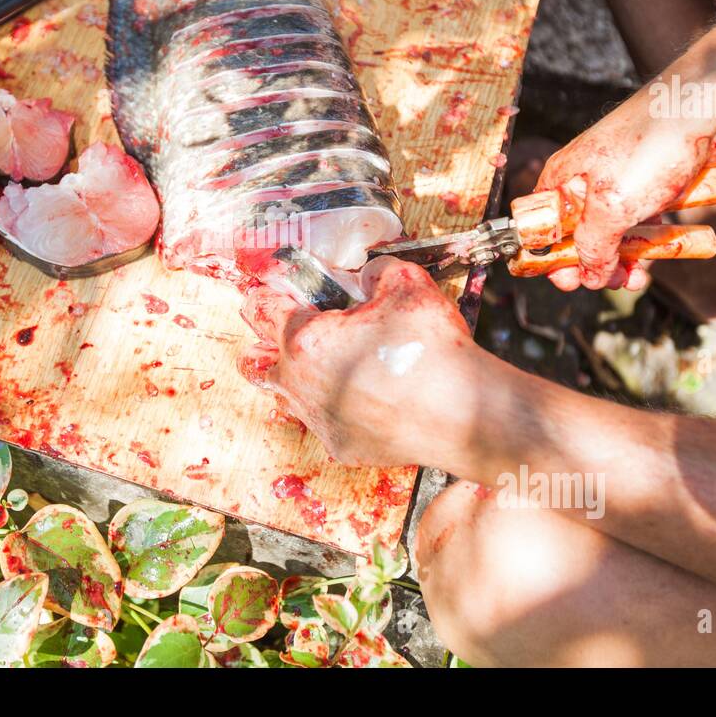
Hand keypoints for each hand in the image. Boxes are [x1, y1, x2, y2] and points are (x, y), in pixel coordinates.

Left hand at [238, 257, 480, 469]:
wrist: (461, 414)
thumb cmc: (429, 348)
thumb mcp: (406, 283)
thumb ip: (377, 270)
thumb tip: (368, 275)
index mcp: (305, 340)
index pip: (261, 311)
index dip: (263, 295)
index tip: (270, 291)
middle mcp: (300, 384)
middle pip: (254, 364)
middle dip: (262, 346)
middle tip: (285, 334)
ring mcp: (319, 420)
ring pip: (286, 399)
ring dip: (297, 380)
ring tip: (325, 366)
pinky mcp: (341, 446)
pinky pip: (325, 423)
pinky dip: (336, 408)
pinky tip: (363, 397)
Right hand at [534, 99, 715, 290]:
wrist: (708, 104)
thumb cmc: (653, 143)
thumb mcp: (612, 205)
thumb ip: (593, 246)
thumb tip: (589, 275)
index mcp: (562, 180)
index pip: (540, 228)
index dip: (550, 258)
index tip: (570, 282)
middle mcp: (585, 181)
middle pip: (579, 236)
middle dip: (595, 265)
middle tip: (615, 283)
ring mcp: (619, 182)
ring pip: (614, 233)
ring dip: (626, 260)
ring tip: (640, 277)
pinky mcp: (649, 183)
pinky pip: (643, 221)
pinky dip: (650, 241)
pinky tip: (662, 250)